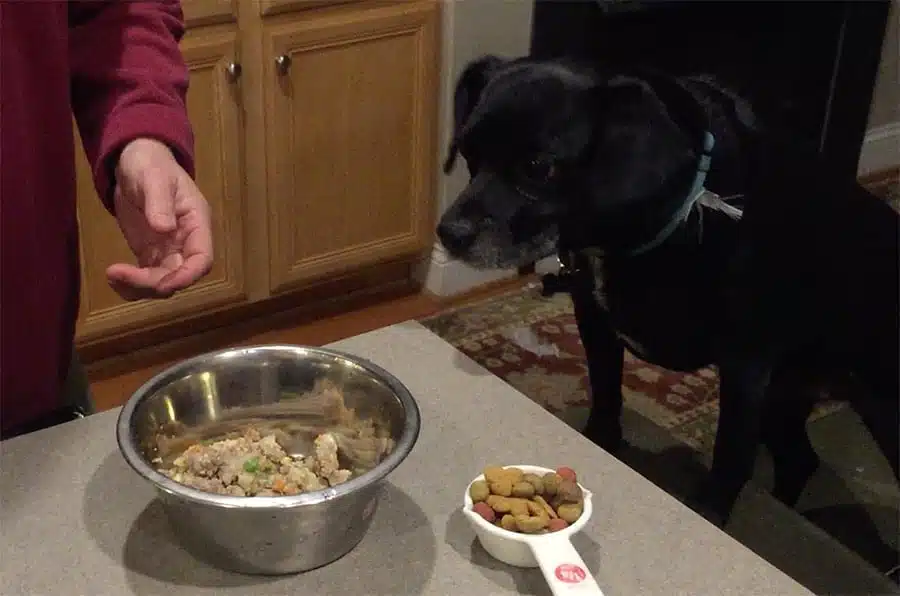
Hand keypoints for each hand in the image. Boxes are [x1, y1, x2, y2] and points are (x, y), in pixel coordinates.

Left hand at [107, 138, 212, 300]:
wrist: (135, 161)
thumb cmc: (150, 164)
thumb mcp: (154, 176)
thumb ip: (160, 202)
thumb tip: (164, 229)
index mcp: (196, 224)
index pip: (203, 259)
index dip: (187, 276)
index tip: (163, 284)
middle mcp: (186, 242)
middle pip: (180, 275)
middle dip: (153, 283)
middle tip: (119, 275)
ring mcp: (168, 250)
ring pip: (163, 282)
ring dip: (140, 288)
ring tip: (112, 276)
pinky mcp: (150, 253)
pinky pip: (146, 277)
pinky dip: (131, 284)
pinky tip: (112, 277)